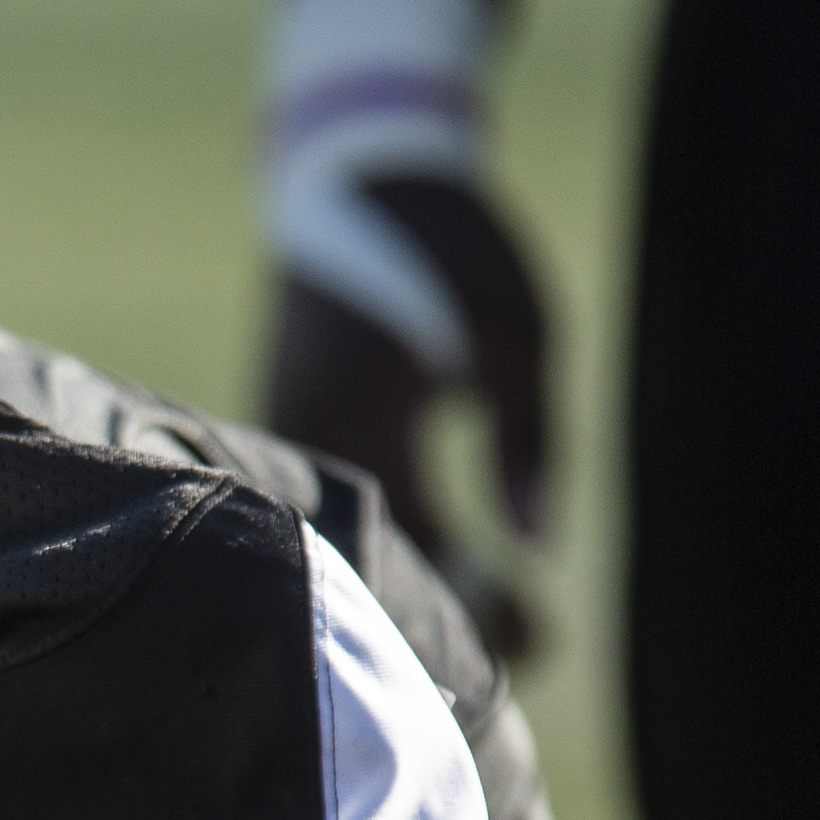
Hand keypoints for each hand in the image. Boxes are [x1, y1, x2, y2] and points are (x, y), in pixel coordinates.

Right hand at [266, 171, 551, 663]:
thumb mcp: (516, 328)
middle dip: (447, 617)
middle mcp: (302, 437)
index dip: (482, 608)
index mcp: (360, 415)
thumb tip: (537, 545)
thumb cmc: (445, 240)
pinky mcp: (276, 422)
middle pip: (371, 564)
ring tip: (485, 615)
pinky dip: (371, 542)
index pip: (421, 547)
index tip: (543, 640)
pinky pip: (317, 508)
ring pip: (339, 541)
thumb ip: (531, 435)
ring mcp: (277, 431)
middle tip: (527, 650)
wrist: (347, 169)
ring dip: (407, 583)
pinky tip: (422, 559)